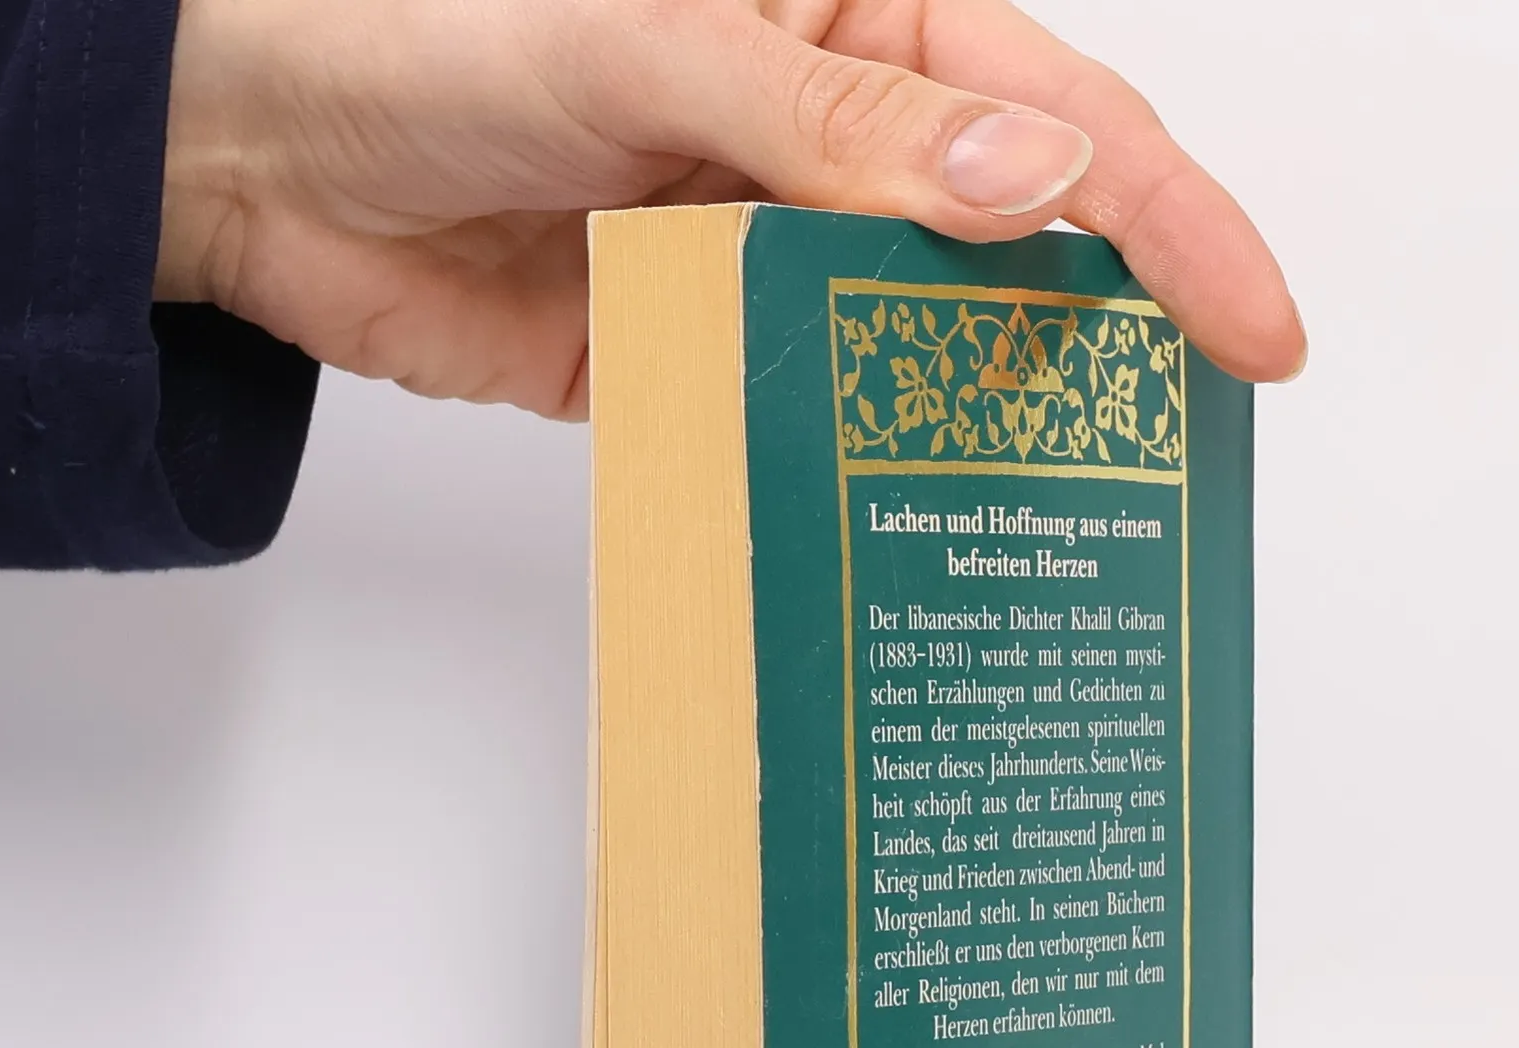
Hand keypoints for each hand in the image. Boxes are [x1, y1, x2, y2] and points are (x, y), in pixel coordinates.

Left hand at [160, 0, 1305, 417]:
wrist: (263, 160)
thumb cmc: (429, 35)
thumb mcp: (657, 42)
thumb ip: (841, 129)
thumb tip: (1036, 180)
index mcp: (854, 24)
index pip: (1061, 120)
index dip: (1176, 227)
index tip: (1255, 336)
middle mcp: (830, 146)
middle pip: (1020, 248)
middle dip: (1109, 345)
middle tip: (1184, 461)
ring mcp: (773, 261)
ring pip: (921, 352)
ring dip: (985, 426)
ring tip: (1075, 522)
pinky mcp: (706, 359)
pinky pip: (810, 420)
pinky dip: (856, 471)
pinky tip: (906, 526)